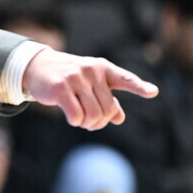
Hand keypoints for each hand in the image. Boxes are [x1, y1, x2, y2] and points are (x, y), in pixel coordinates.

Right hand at [22, 47, 157, 129]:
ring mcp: (76, 78)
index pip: (125, 79)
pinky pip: (76, 116)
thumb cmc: (69, 78)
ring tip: (81, 121)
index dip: (139, 87)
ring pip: (93, 115)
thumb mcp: (90, 85)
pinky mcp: (61, 88)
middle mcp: (92, 71)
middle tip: (90, 122)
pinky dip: (76, 122)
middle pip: (108, 110)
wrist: (39, 67)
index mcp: (103, 69)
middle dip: (100, 122)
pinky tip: (72, 118)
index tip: (153, 92)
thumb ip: (107, 99)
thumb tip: (119, 118)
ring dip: (87, 124)